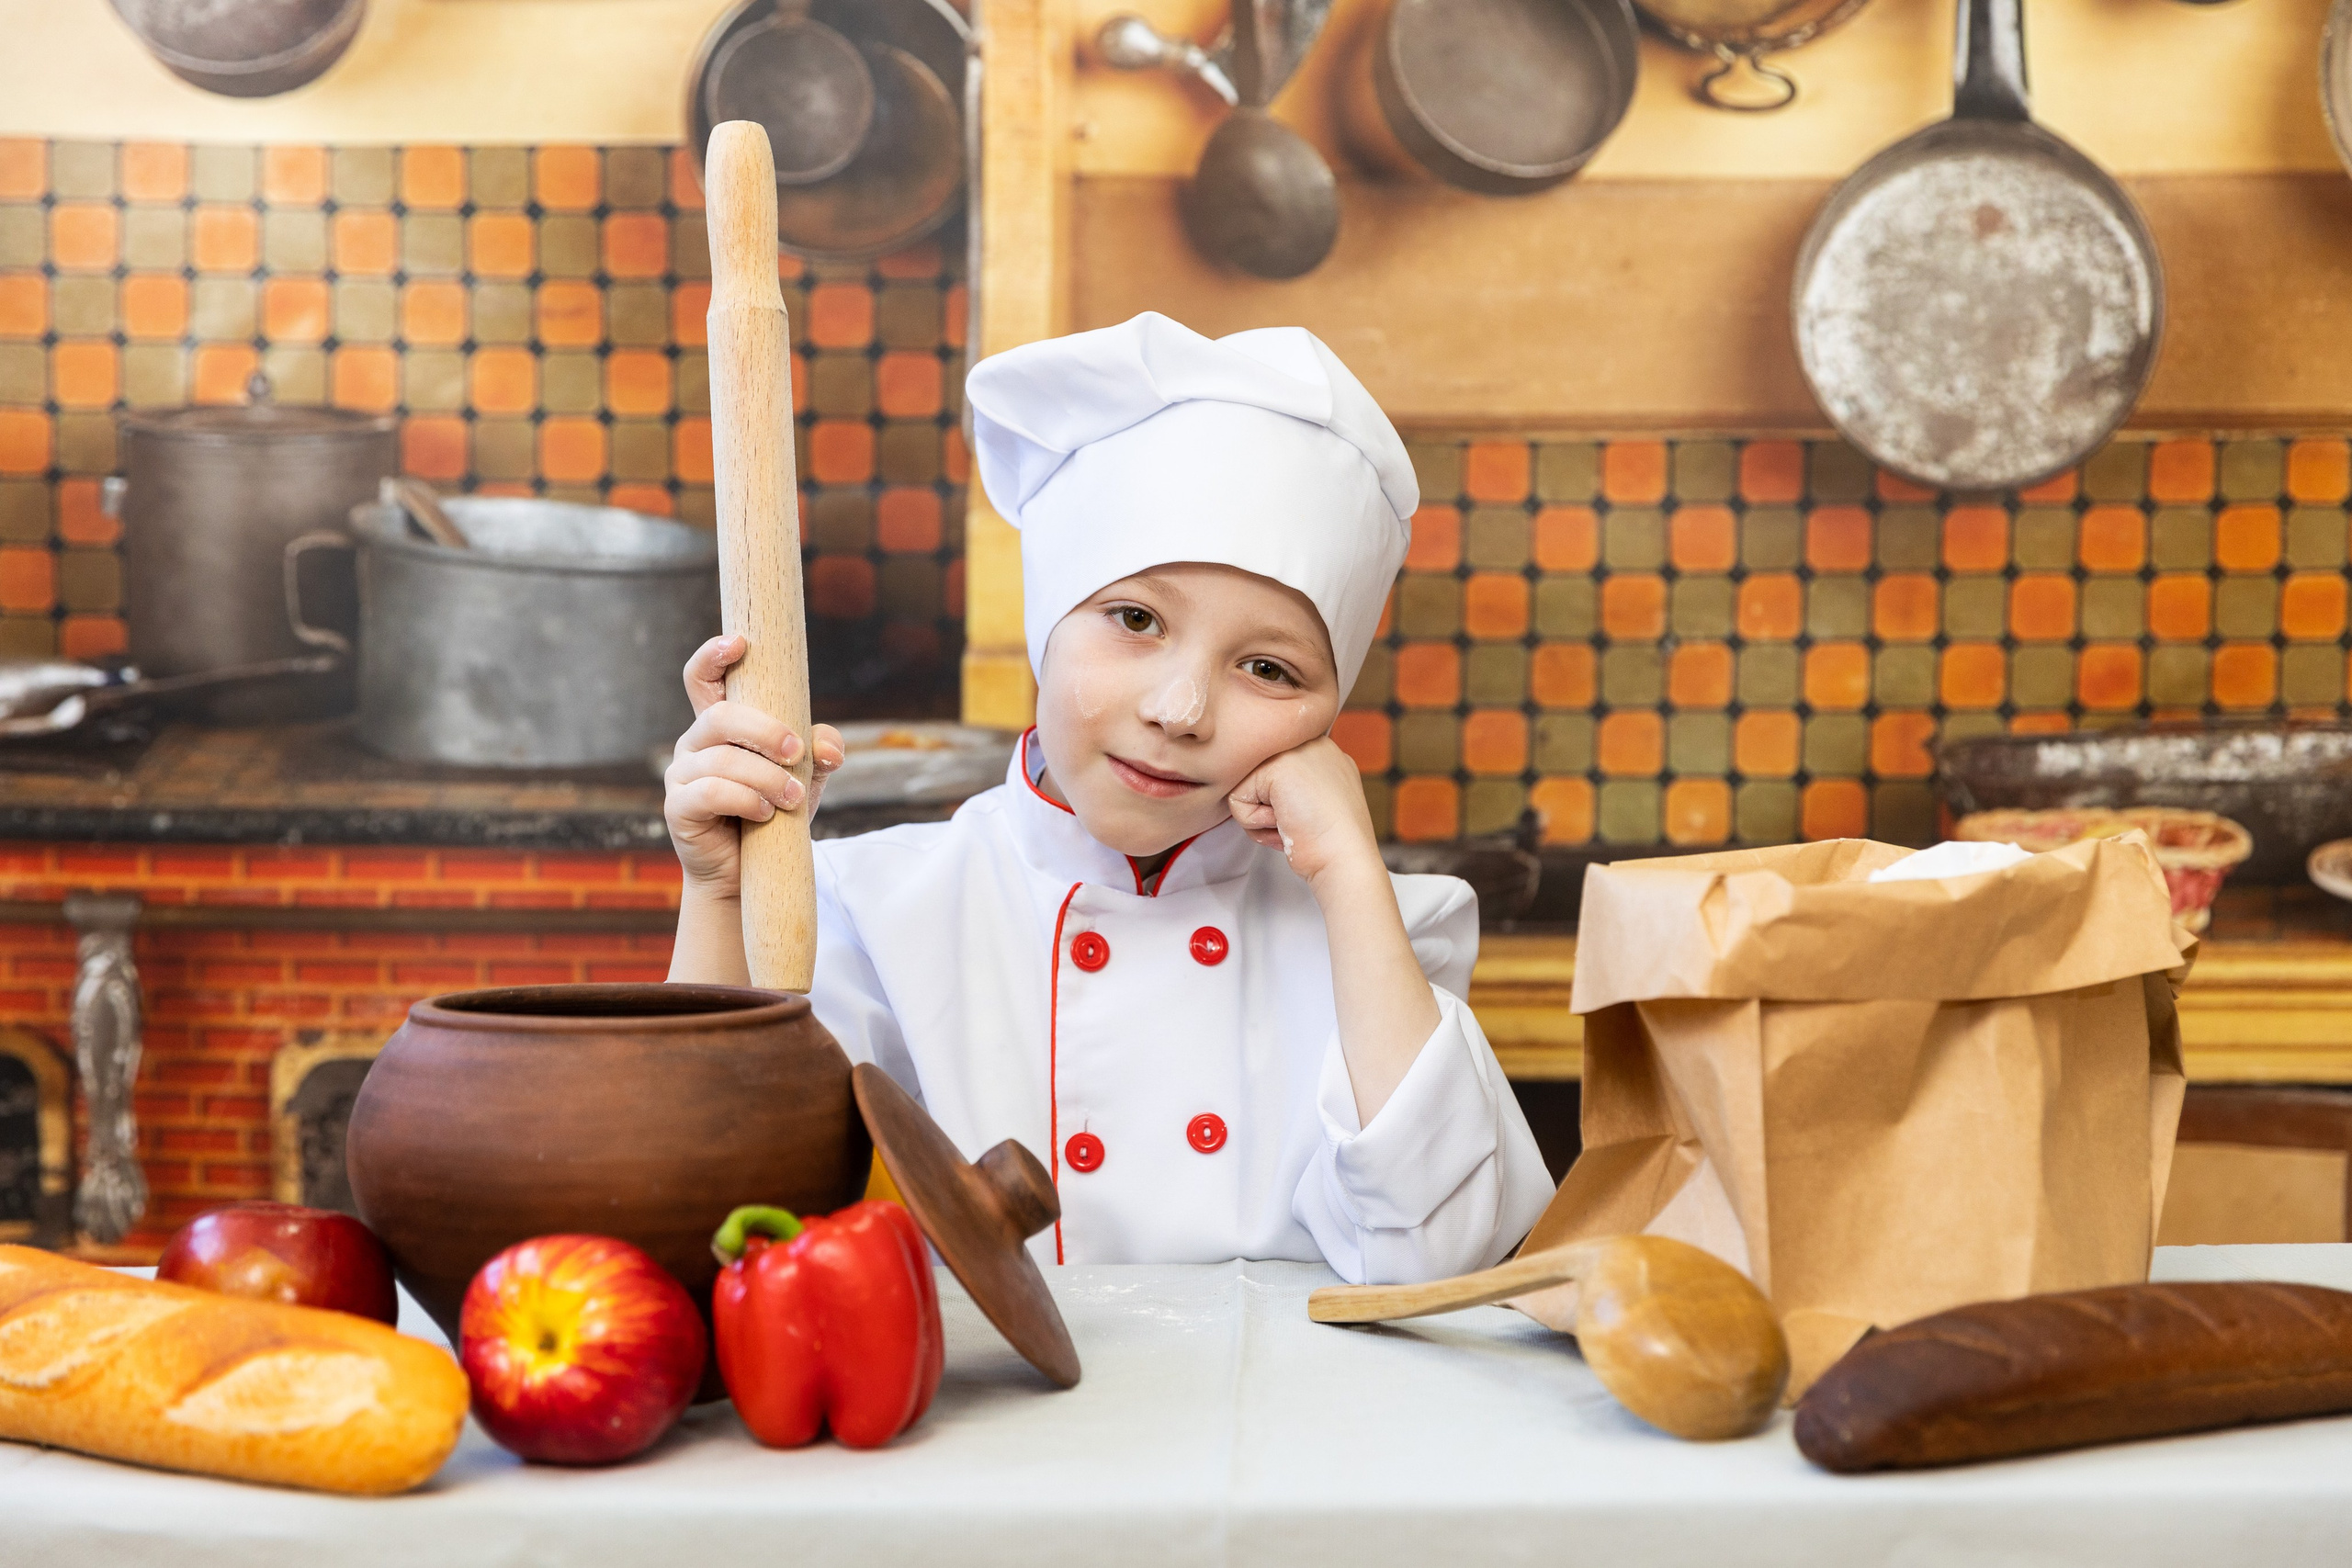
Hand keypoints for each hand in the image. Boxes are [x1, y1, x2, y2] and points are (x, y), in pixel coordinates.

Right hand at [664, 634, 844, 893]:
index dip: (713, 656)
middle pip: (720, 717)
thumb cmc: (775, 814)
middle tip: (796, 753)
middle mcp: (696, 744)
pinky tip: (766, 813)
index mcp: (721, 725)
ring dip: (766, 777)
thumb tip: (830, 745)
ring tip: (792, 797)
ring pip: (722, 760)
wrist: (751, 873)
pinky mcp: (678, 808)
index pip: (702, 679)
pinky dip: (746, 800)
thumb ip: (819, 754)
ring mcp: (681, 775)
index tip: (739, 643)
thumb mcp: (806, 778)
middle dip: (764, 731)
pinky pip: (709, 793)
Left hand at [1226, 736, 1382, 887]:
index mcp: (1322, 751)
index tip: (1308, 819)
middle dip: (1268, 809)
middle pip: (1257, 778)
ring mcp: (1294, 751)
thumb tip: (1264, 793)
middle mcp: (1309, 744)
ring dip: (1261, 819)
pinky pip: (1238, 799)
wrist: (1346, 859)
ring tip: (1294, 824)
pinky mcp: (1275, 767)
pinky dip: (1255, 823)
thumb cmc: (1331, 844)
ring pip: (1245, 787)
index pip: (1272, 772)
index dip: (1279, 805)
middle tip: (1299, 823)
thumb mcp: (1317, 802)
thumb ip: (1294, 786)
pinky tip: (1286, 823)